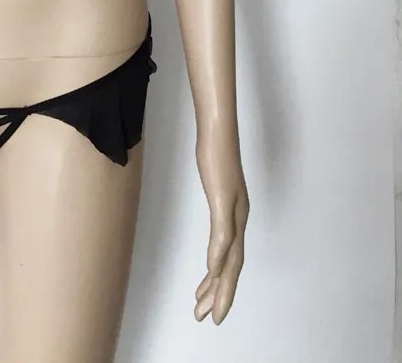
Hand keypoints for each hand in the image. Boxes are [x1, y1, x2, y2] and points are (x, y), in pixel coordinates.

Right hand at [193, 128, 248, 323]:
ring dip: (219, 287)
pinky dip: (218, 257)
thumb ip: (216, 199)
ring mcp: (233, 209)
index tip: (209, 301)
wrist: (219, 127)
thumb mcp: (214, 180)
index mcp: (237, 214)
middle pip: (234, 266)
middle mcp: (239, 216)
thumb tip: (214, 212)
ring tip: (207, 309)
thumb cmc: (216, 149)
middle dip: (222, 295)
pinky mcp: (223, 200)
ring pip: (230, 258)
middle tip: (209, 319)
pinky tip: (211, 273)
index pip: (232, 258)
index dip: (222, 284)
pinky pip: (222, 235)